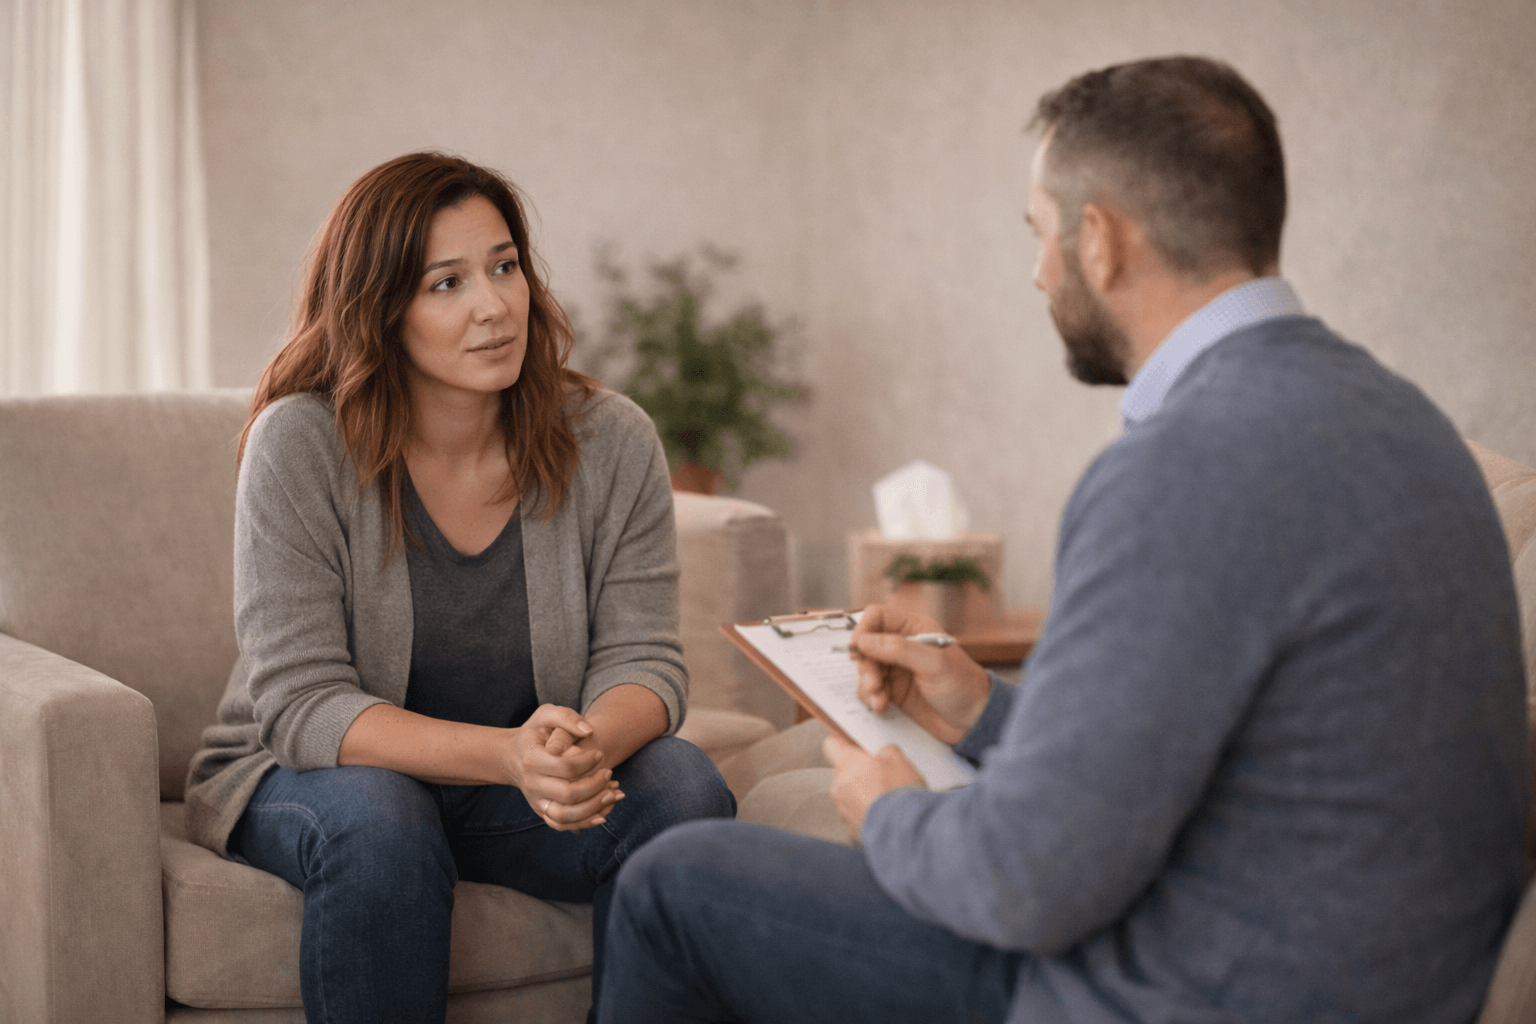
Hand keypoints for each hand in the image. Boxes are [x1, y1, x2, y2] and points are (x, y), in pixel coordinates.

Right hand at [506, 705, 623, 831]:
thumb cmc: (535, 733)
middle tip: (609, 773)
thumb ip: (566, 717)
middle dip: (595, 786)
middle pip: (568, 794)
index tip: (599, 754)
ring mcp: (536, 801)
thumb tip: (588, 731)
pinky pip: (562, 825)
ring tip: (612, 794)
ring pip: (565, 816)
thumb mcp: (546, 715)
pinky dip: (584, 823)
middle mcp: (532, 784)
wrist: (513, 756)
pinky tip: (602, 814)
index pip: (565, 767)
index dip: (588, 762)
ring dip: (593, 808)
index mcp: (532, 759)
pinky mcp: (542, 812)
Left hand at [822, 734, 925, 841]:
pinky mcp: (851, 830)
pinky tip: (886, 814)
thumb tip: (885, 754)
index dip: (843, 743)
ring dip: (864, 795)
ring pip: (850, 796)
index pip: (831, 745)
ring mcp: (843, 810)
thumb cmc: (897, 792)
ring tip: (887, 797)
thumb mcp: (898, 759)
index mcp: (846, 763)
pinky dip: (868, 814)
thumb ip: (886, 751)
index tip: (853, 744)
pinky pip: (857, 815)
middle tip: (882, 774)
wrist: (903, 829)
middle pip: (844, 773)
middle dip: (861, 772)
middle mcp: (839, 786)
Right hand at [849, 604, 991, 744]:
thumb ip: (898, 648)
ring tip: (880, 699)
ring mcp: (896, 668)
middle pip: (866, 645)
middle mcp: (902, 645)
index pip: (877, 616)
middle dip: (865, 665)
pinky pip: (869, 689)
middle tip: (874, 683)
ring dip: (867, 685)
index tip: (858, 649)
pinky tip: (882, 706)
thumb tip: (864, 640)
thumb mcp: (933, 663)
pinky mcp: (893, 690)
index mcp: (914, 627)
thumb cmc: (963, 686)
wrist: (973, 720)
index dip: (863, 630)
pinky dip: (871, 698)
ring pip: (865, 668)